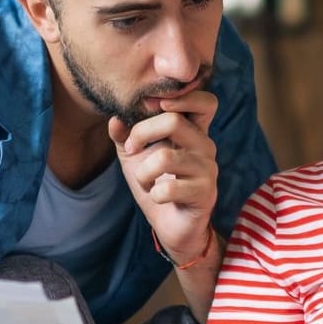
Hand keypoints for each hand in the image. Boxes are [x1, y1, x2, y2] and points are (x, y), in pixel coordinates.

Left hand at [109, 89, 218, 262]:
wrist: (171, 226)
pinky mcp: (204, 194)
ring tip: (144, 181)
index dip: (181, 97)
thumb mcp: (135, 156)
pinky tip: (157, 198)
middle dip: (141, 133)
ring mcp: (208, 169)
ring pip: (164, 157)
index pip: (205, 101)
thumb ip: (124, 134)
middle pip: (173, 121)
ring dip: (143, 172)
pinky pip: (167, 188)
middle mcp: (205, 145)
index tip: (151, 108)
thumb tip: (115, 119)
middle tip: (131, 148)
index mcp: (193, 131)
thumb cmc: (156, 184)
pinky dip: (152, 194)